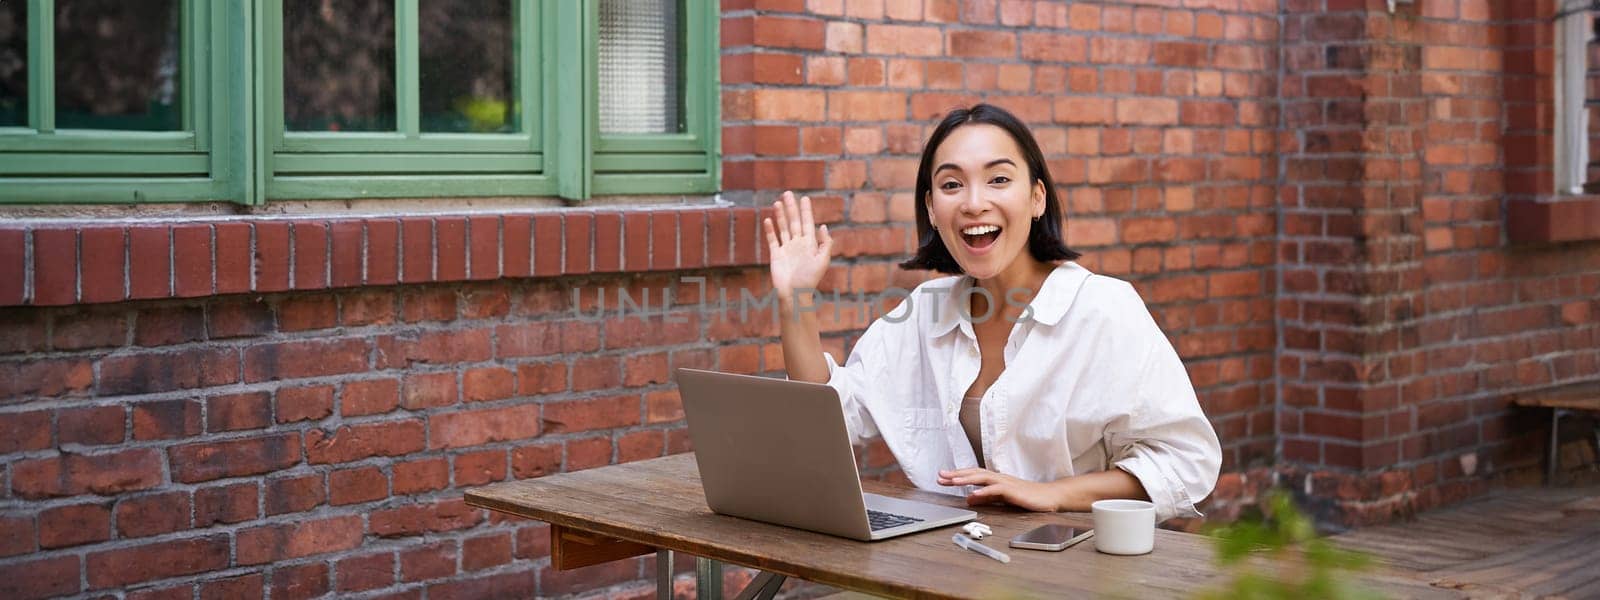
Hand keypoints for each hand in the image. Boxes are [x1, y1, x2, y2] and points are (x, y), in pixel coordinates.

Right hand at [763, 191, 832, 298]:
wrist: (794, 294)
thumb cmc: (810, 280)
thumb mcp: (823, 261)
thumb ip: (825, 244)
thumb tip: (823, 226)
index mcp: (810, 245)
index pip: (807, 223)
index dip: (806, 211)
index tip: (804, 198)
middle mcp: (798, 245)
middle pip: (794, 222)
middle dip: (791, 208)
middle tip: (788, 193)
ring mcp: (786, 249)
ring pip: (783, 228)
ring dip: (780, 215)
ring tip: (778, 202)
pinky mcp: (776, 255)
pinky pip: (772, 240)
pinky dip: (770, 230)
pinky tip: (768, 219)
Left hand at [938, 468, 1060, 511]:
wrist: (1049, 497)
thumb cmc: (1027, 497)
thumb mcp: (1001, 498)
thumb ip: (985, 498)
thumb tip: (969, 498)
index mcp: (995, 480)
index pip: (972, 475)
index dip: (957, 475)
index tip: (942, 477)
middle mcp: (998, 478)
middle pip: (974, 473)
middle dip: (956, 474)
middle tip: (940, 476)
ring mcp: (1006, 483)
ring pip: (983, 478)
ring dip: (967, 479)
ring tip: (952, 481)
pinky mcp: (1013, 490)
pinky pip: (996, 489)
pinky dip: (984, 491)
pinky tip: (974, 494)